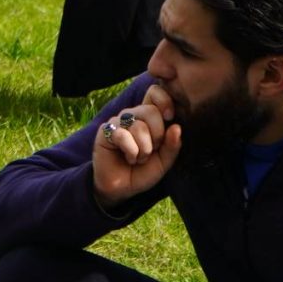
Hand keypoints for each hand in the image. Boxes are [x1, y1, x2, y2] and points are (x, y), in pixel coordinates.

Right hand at [92, 84, 181, 206]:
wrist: (121, 188)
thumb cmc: (142, 172)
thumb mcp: (165, 161)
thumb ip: (172, 145)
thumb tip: (176, 127)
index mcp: (149, 118)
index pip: (155, 93)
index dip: (164, 100)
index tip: (170, 117)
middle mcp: (133, 116)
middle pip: (151, 111)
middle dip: (157, 136)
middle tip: (151, 151)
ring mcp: (118, 122)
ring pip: (138, 125)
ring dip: (143, 149)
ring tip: (138, 158)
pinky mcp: (106, 131)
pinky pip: (123, 135)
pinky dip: (131, 151)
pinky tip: (128, 158)